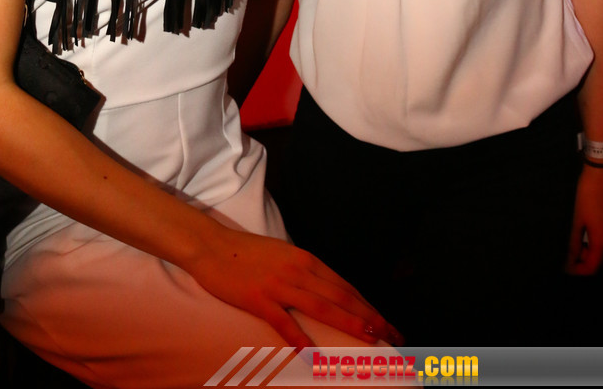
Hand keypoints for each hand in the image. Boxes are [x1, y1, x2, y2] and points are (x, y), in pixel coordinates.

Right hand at [189, 223, 399, 348]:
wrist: (212, 246)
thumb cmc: (247, 252)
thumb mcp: (283, 255)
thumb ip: (305, 271)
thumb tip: (326, 289)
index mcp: (305, 259)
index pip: (344, 285)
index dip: (367, 304)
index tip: (385, 320)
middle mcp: (298, 270)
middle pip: (341, 296)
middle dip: (369, 315)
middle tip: (391, 333)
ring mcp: (279, 285)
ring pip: (322, 307)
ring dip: (349, 323)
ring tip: (370, 338)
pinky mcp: (259, 299)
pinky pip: (284, 322)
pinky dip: (300, 339)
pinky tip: (312, 356)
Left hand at [565, 163, 602, 274]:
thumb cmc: (588, 194)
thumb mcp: (577, 219)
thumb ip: (574, 242)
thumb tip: (569, 259)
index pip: (591, 268)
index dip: (577, 271)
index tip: (565, 268)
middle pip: (600, 261)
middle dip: (584, 262)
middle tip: (568, 253)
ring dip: (591, 251)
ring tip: (576, 240)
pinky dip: (598, 241)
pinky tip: (587, 231)